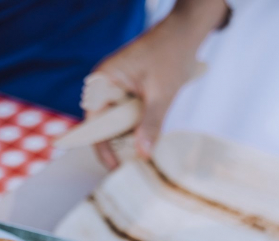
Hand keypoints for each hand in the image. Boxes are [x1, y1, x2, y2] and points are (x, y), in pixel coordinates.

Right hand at [90, 0, 228, 169]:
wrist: (184, 34)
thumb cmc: (170, 54)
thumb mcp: (162, 93)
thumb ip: (151, 123)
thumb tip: (143, 154)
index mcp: (103, 81)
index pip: (94, 124)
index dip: (102, 149)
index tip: (116, 168)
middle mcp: (104, 86)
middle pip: (104, 126)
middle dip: (117, 147)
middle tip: (132, 168)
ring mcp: (116, 90)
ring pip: (117, 124)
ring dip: (129, 139)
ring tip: (142, 158)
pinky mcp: (128, 94)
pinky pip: (127, 118)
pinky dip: (136, 130)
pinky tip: (147, 142)